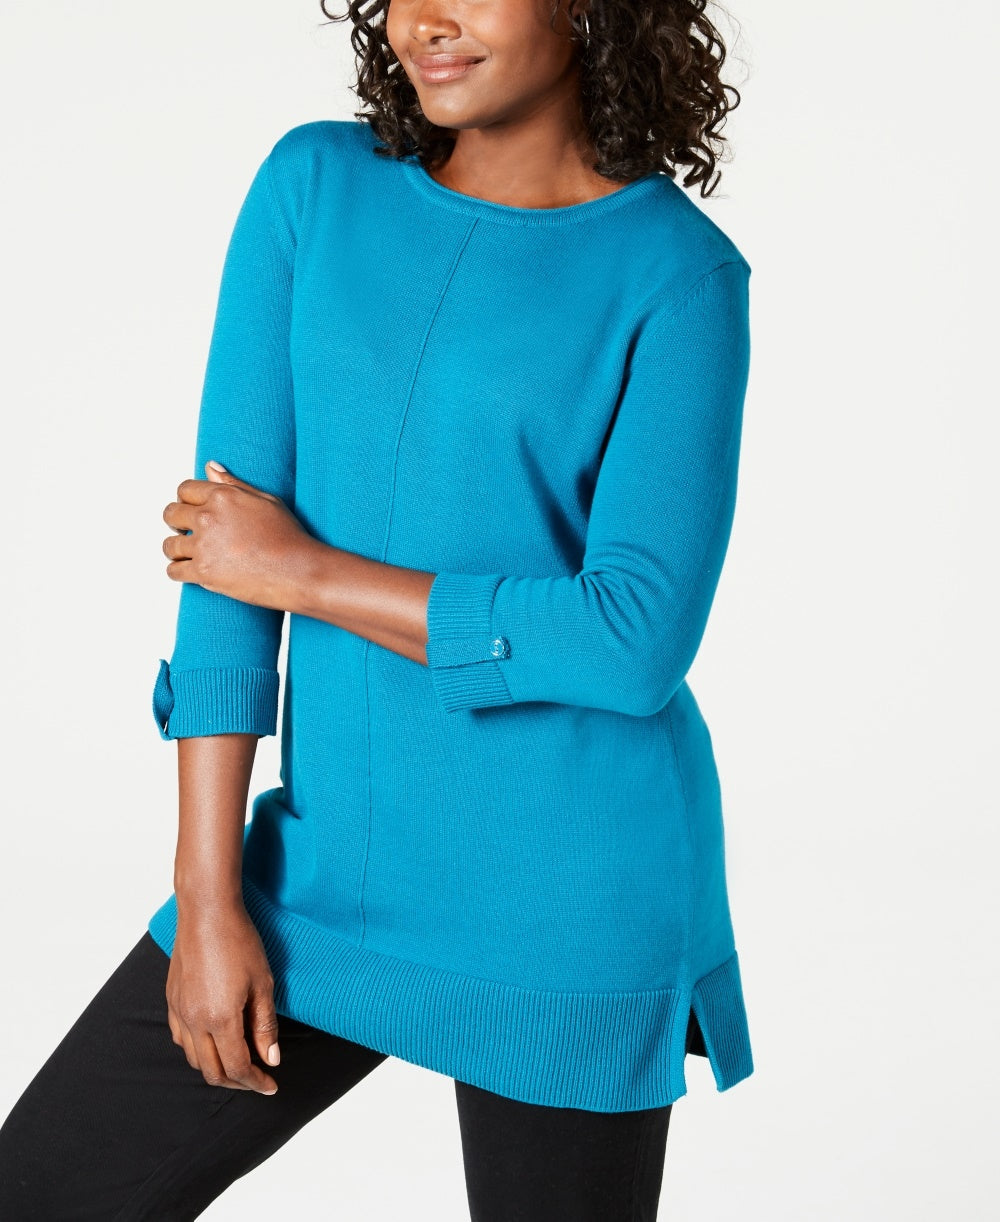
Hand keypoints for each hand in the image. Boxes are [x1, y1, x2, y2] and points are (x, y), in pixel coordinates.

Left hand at [161, 460, 313, 609]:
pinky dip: (178, 571)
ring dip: (175, 549)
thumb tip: (210, 467)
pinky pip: (173, 571)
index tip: (191, 509)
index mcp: (223, 496)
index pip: (184, 490)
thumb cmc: (288, 536)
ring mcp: (204, 546)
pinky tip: (188, 571)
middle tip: (187, 531)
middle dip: (176, 521)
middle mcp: (208, 518)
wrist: (298, 571)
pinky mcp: (203, 573)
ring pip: (168, 545)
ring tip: (187, 553)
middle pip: (171, 514)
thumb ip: (234, 483)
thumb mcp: (266, 500)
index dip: (186, 499)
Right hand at [167, 901, 280, 1093]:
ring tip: (239, 1060)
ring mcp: (179, 1011)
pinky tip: (213, 1039)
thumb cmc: (239, 942)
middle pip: (212, 1071)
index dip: (256, 1082)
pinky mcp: (171, 999)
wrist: (207, 912)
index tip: (271, 1084)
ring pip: (193, 1058)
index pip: (237, 1067)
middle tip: (257, 1077)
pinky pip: (181, 1038)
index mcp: (219, 1020)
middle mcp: (194, 1021)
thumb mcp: (263, 983)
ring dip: (216, 1066)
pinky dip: (198, 1049)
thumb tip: (271, 1059)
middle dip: (237, 1081)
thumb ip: (265, 1025)